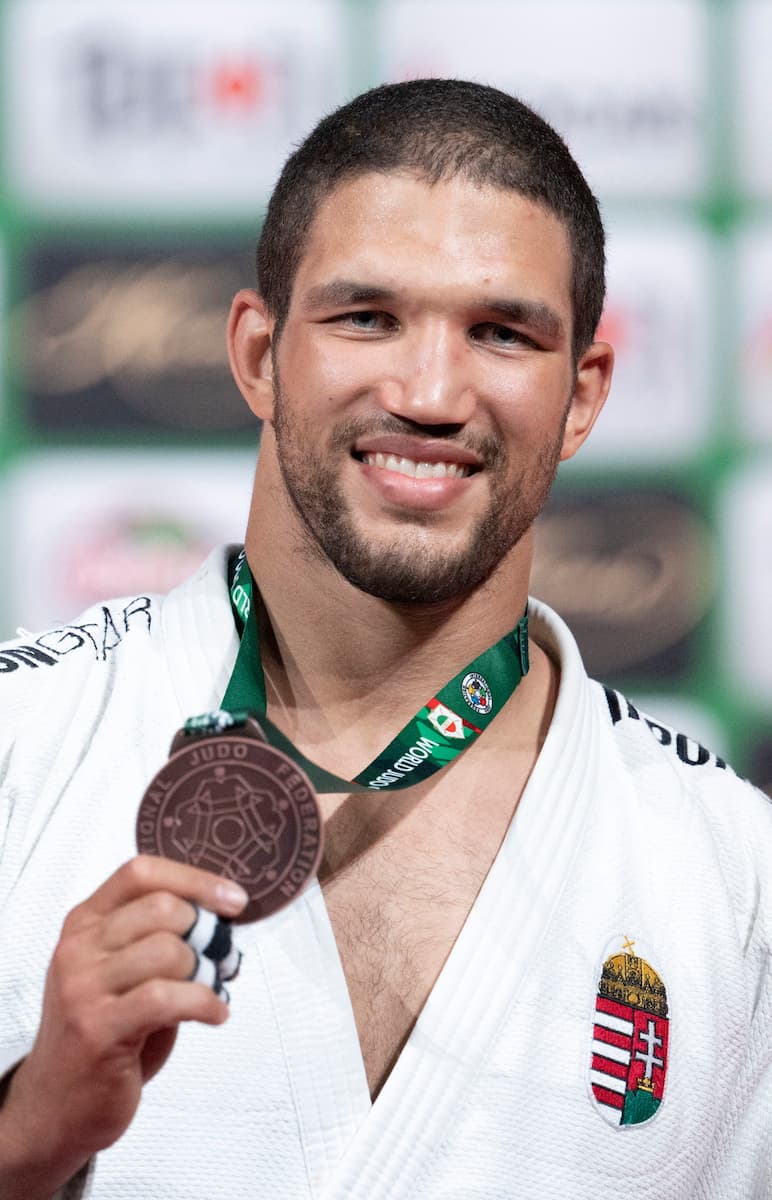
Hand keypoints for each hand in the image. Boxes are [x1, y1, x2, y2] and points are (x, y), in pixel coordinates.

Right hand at [0, 855, 247, 1197]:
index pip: (140, 872)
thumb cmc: (105, 1032)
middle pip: (161, 908)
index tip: (233, 899)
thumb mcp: (122, 971)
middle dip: (205, 931)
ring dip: (205, 971)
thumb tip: (224, 916)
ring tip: (212, 989)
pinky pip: (168, 998)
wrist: (58, 1104)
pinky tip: (216, 1014)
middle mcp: (78, 948)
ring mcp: (83, 988)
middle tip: (222, 957)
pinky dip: (205, 1002)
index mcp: (84, 922)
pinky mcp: (98, 1029)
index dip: (194, 879)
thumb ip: (157, 937)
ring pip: (168, 951)